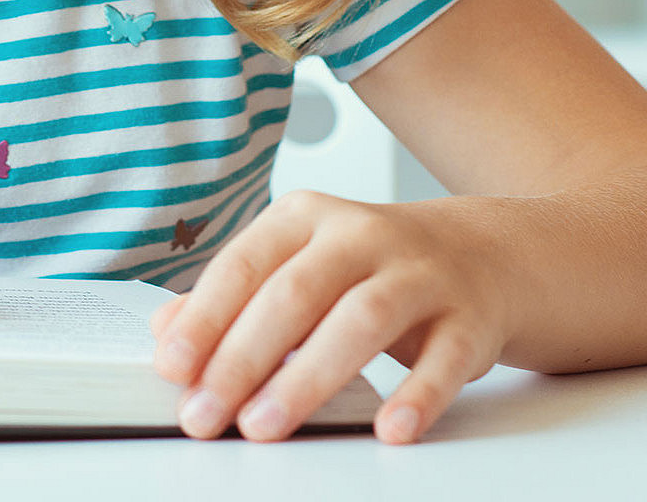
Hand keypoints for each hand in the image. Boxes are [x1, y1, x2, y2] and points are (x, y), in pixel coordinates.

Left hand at [149, 190, 512, 444]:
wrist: (479, 253)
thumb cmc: (367, 268)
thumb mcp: (296, 265)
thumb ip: (234, 298)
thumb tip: (167, 333)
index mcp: (306, 217)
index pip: (244, 265)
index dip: (204, 318)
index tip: (172, 368)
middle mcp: (361, 236)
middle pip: (295, 294)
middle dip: (242, 358)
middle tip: (206, 413)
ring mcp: (419, 274)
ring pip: (362, 321)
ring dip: (308, 377)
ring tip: (265, 425)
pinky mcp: (468, 318)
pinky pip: (445, 359)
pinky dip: (418, 396)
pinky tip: (389, 429)